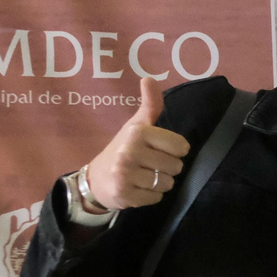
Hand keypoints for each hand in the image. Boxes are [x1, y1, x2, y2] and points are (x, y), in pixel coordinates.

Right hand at [84, 77, 192, 209]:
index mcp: (138, 132)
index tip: (161, 149)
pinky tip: (138, 188)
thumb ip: (150, 105)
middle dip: (167, 168)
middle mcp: (130, 151)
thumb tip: (149, 78)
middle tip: (150, 165)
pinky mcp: (125, 194)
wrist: (96, 179)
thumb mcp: (136, 125)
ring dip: (160, 183)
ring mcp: (126, 174)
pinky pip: (156, 198)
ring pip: (168, 184)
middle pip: (176, 167)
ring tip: (144, 177)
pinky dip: (151, 196)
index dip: (175, 151)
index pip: (181, 147)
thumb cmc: (122, 149)